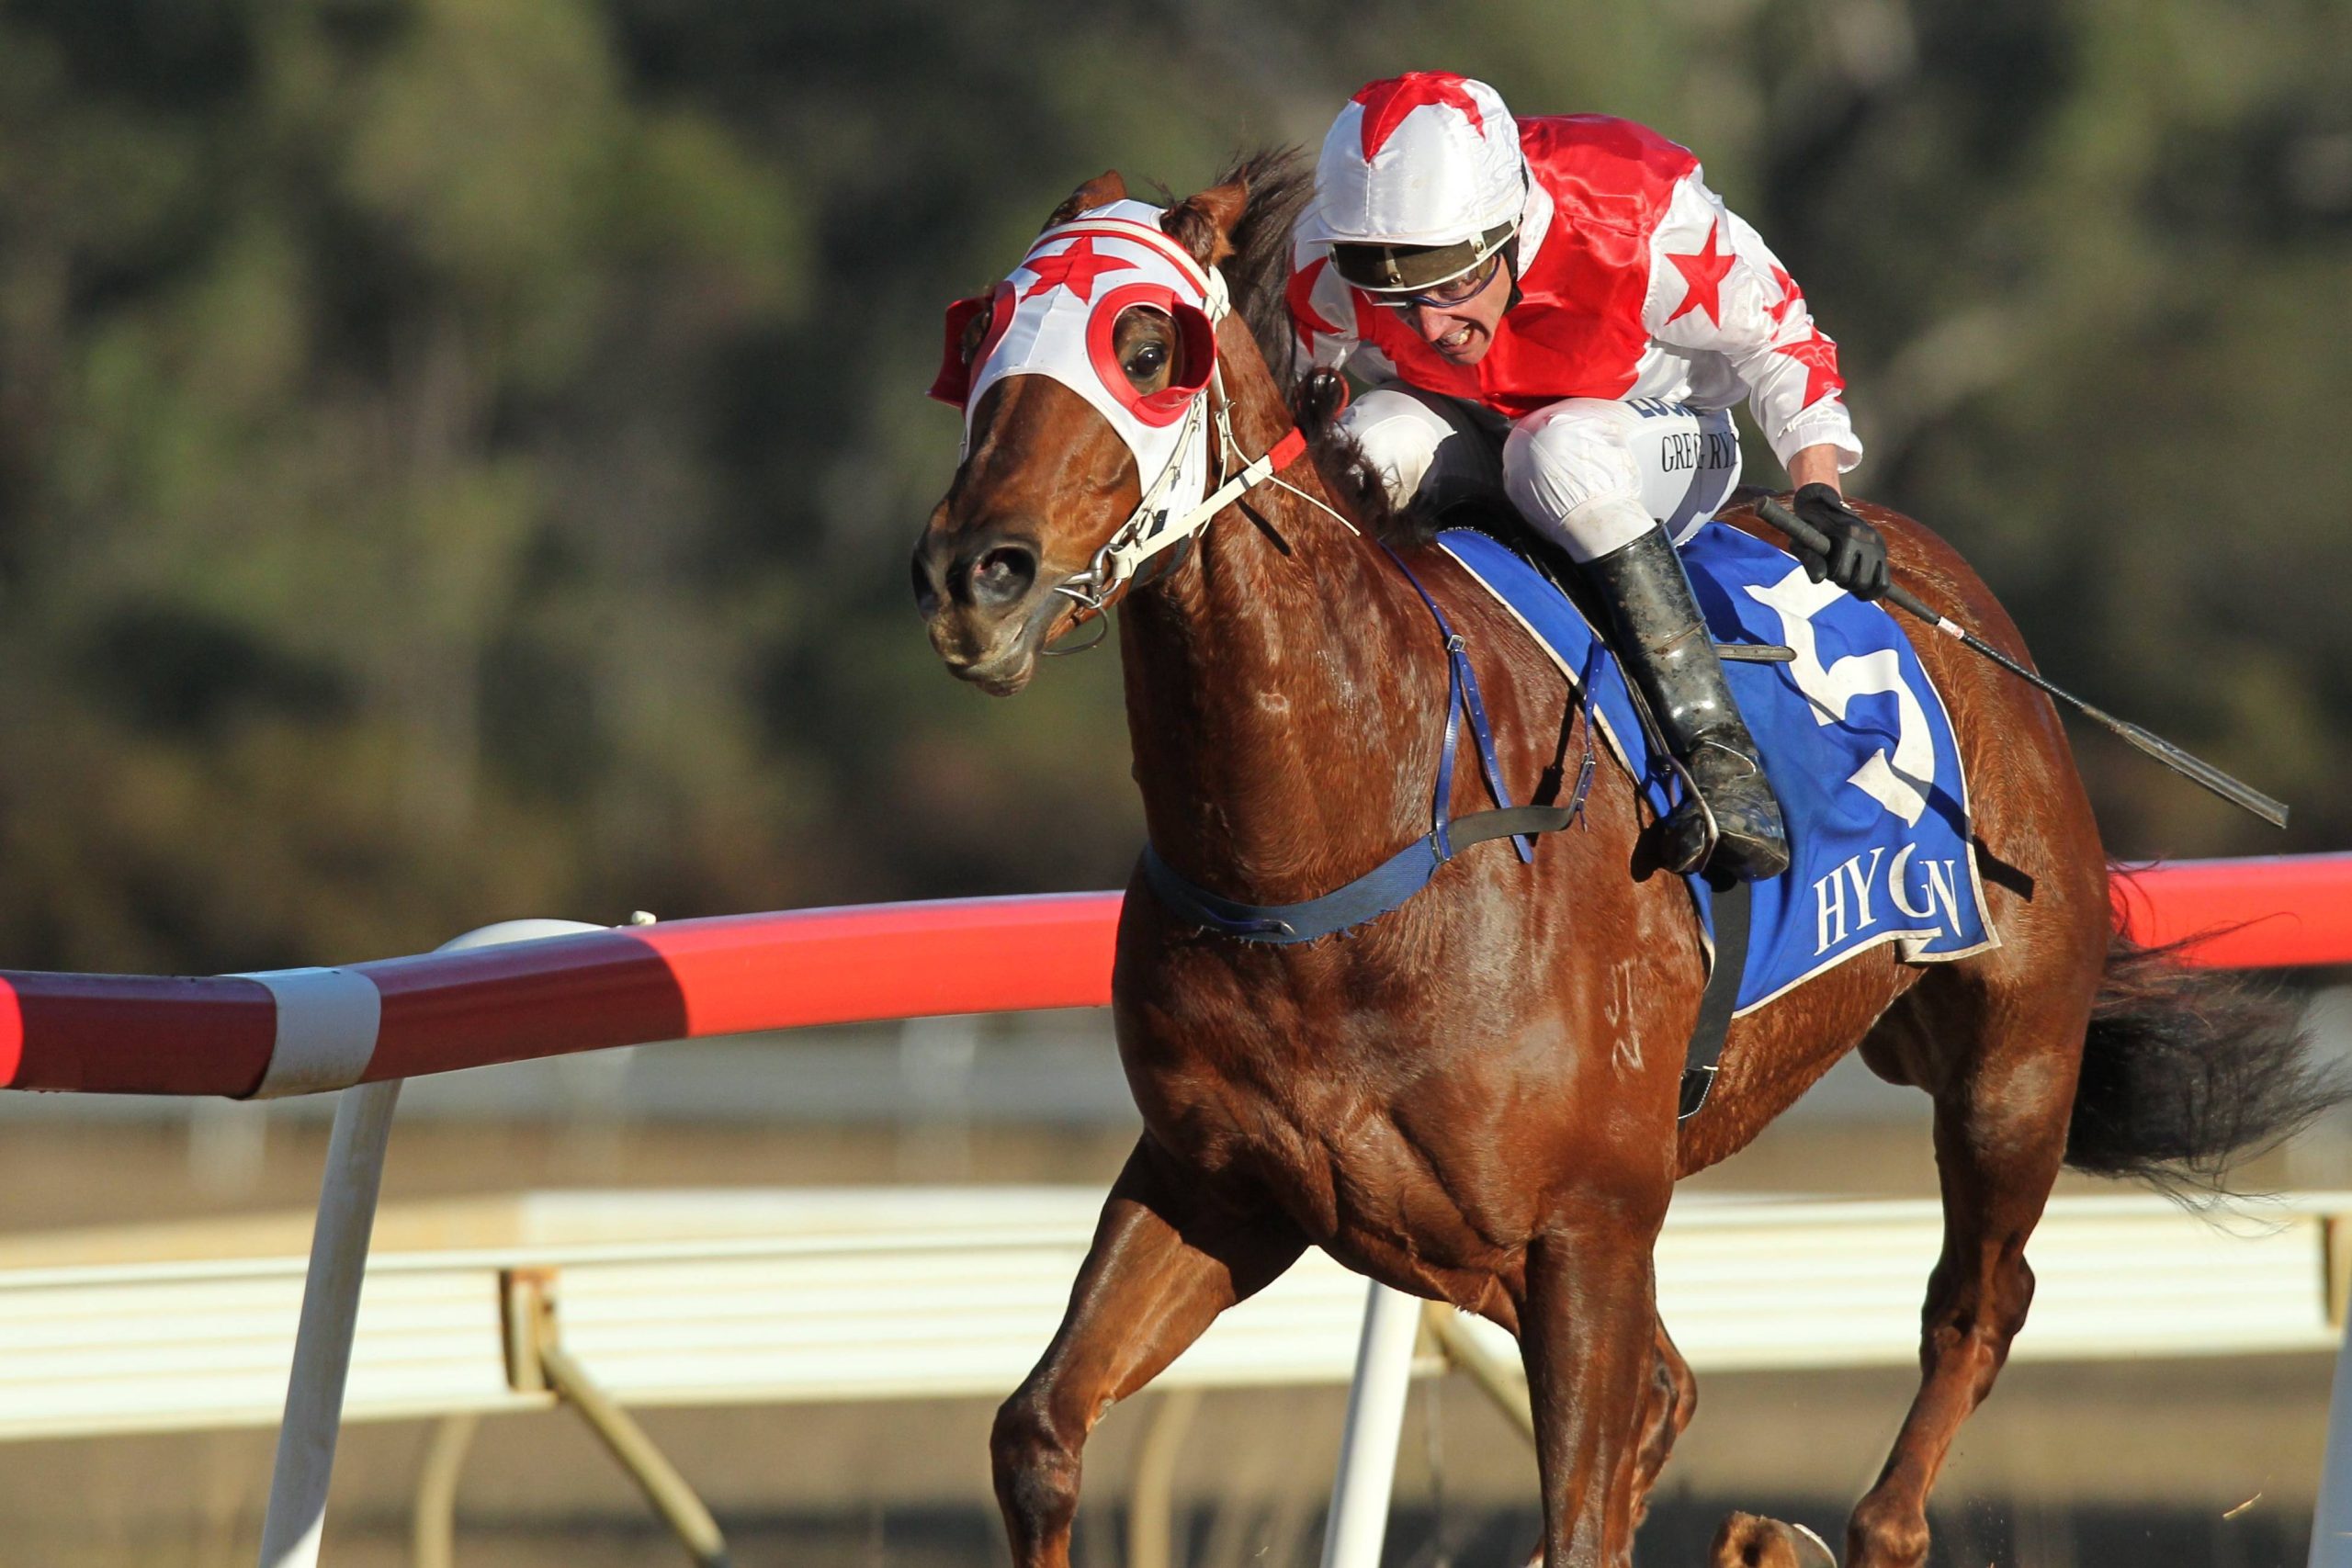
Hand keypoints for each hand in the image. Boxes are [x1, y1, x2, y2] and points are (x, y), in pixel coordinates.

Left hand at [1790, 482, 1889, 600]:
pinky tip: (1861, 583)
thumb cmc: (1809, 527)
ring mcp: (1878, 543)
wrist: (1824, 506)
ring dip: (1860, 585)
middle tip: (1837, 571)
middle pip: (1861, 581)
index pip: (1841, 573)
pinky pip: (1884, 579)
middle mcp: (1867, 537)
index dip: (1831, 575)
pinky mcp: (1882, 548)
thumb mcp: (1803, 541)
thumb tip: (1818, 580)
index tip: (1827, 564)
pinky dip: (1874, 587)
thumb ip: (1810, 560)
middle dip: (1846, 581)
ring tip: (1848, 574)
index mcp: (1848, 534)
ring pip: (1875, 583)